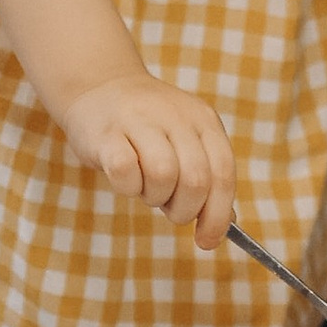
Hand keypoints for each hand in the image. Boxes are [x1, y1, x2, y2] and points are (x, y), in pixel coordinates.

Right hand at [63, 74, 236, 246]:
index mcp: (204, 120)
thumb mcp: (185, 142)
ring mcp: (141, 120)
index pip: (223, 173)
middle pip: (196, 180)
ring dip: (154, 196)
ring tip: (145, 185)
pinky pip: (125, 172)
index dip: (218, 214)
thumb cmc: (147, 128)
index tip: (207, 241)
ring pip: (163, 175)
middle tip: (167, 205)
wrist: (100, 86)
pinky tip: (124, 177)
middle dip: (184, 209)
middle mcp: (177, 116)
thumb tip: (225, 224)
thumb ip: (206, 178)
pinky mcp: (107, 133)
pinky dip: (127, 187)